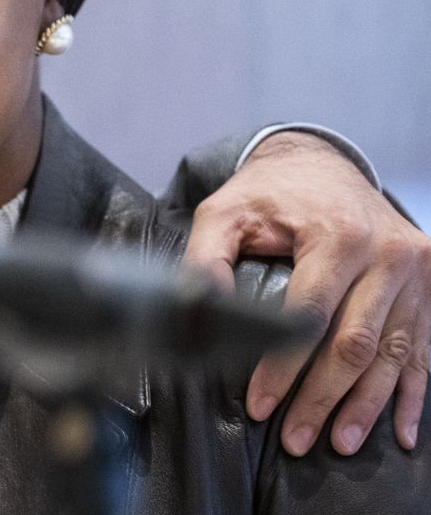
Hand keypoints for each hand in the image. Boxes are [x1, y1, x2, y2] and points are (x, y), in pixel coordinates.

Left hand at [183, 131, 429, 456]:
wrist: (322, 164)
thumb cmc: (270, 193)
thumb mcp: (225, 212)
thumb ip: (206, 258)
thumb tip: (199, 308)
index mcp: (336, 235)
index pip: (308, 316)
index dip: (282, 366)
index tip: (259, 403)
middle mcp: (385, 254)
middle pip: (355, 343)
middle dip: (323, 397)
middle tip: (296, 439)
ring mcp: (414, 272)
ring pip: (393, 353)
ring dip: (366, 406)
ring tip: (338, 442)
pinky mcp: (426, 285)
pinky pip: (422, 347)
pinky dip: (411, 393)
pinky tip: (400, 430)